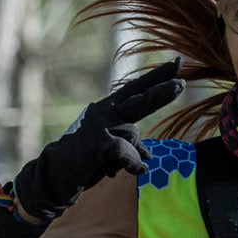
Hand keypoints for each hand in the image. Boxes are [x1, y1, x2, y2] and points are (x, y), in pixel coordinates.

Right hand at [11, 57, 183, 219]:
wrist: (55, 175)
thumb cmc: (85, 161)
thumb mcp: (111, 151)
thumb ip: (129, 146)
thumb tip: (148, 157)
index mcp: (110, 109)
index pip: (137, 89)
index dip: (158, 77)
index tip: (179, 62)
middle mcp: (104, 111)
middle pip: (139, 99)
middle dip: (161, 92)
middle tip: (182, 84)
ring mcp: (100, 124)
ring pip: (133, 135)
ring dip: (130, 156)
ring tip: (113, 164)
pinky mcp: (98, 142)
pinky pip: (126, 152)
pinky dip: (132, 164)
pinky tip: (128, 171)